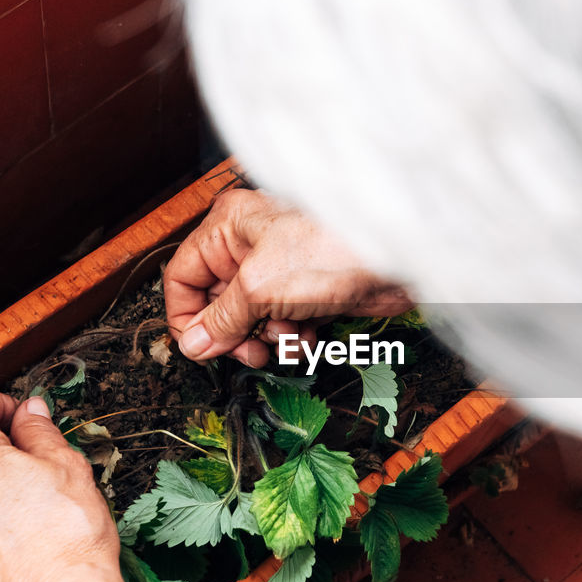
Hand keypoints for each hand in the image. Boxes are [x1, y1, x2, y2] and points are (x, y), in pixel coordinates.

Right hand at [164, 188, 412, 364]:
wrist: (397, 259)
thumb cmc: (332, 249)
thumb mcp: (260, 288)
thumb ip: (221, 319)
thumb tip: (192, 344)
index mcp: (229, 228)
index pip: (183, 276)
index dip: (187, 317)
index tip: (200, 348)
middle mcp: (251, 245)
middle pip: (218, 304)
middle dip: (234, 333)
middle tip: (249, 353)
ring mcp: (282, 269)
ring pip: (253, 320)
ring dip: (267, 338)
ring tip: (287, 336)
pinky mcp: (310, 290)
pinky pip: (285, 324)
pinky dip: (293, 337)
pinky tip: (308, 336)